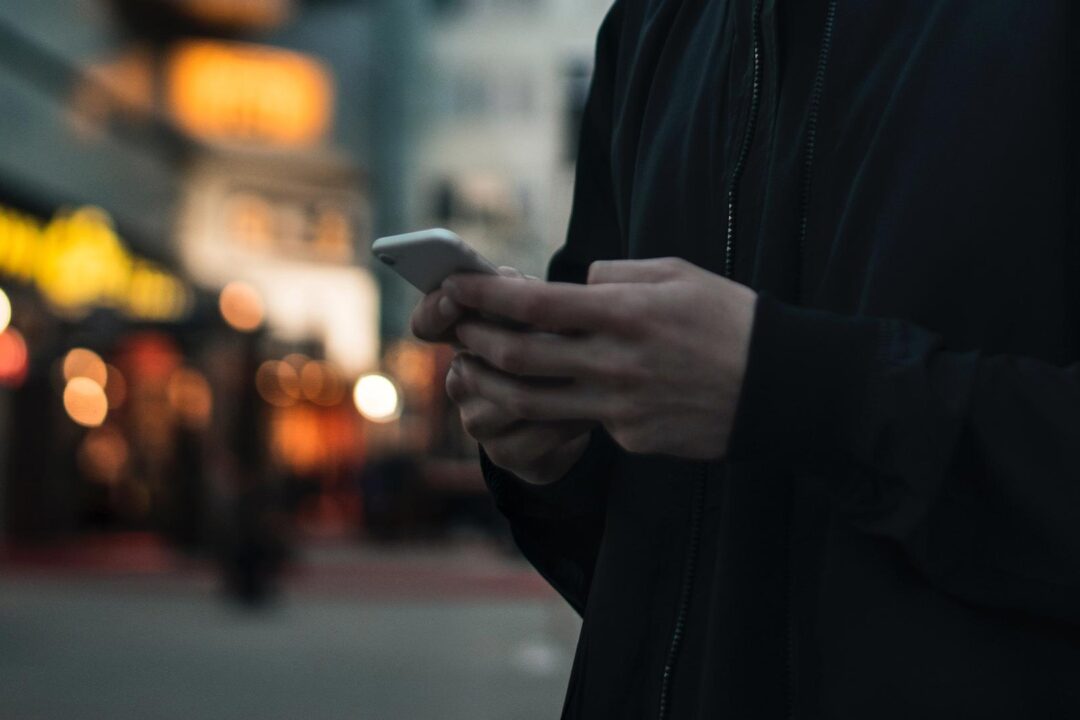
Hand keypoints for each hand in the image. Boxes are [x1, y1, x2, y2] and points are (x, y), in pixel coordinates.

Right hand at [410, 267, 592, 484]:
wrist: (575, 415)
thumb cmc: (556, 349)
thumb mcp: (541, 315)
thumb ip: (520, 296)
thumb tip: (510, 282)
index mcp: (461, 339)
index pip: (427, 324)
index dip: (435, 311)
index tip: (455, 298)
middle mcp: (461, 382)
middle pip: (476, 364)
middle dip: (519, 346)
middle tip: (558, 335)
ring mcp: (477, 421)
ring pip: (508, 400)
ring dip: (551, 386)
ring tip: (586, 373)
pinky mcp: (504, 454)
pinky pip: (534, 434)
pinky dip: (566, 420)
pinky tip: (590, 409)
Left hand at [444, 257, 756, 459]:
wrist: (783, 388)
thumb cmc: (731, 320)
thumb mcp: (678, 275)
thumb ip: (618, 277)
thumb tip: (576, 285)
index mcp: (625, 314)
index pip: (534, 304)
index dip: (485, 295)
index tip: (454, 286)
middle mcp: (615, 363)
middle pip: (520, 357)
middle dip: (476, 341)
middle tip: (458, 330)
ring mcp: (621, 408)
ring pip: (533, 403)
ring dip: (493, 386)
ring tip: (474, 371)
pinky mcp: (631, 439)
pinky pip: (583, 422)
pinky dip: (562, 407)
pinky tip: (561, 395)